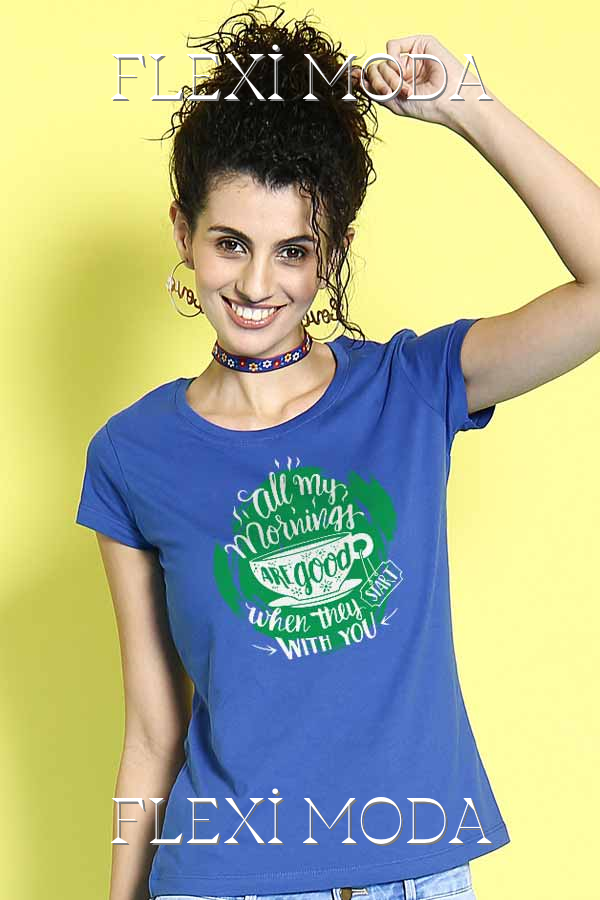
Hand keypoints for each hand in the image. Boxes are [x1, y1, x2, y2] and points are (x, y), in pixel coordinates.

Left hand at [351, 34, 489, 130]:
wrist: (450, 102)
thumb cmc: (428, 107)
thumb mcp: (394, 103)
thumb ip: (375, 91)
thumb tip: (355, 76)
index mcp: (399, 82)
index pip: (373, 77)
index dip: (366, 82)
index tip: (364, 87)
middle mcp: (404, 67)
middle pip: (375, 68)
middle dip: (380, 83)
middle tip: (394, 93)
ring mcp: (411, 55)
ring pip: (382, 59)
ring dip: (389, 77)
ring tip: (405, 89)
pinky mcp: (420, 43)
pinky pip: (392, 46)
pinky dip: (394, 62)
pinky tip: (406, 73)